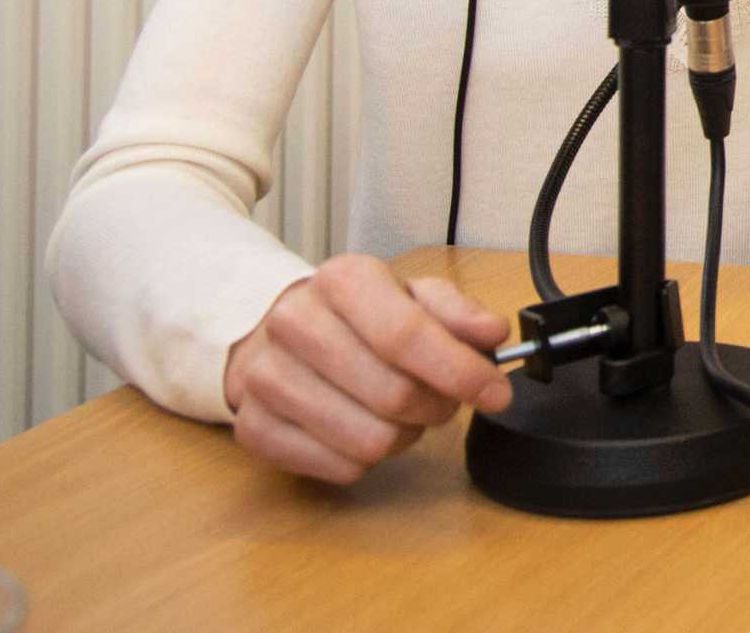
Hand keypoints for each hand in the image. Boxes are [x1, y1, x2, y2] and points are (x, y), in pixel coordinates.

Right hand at [221, 254, 512, 483]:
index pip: (407, 336)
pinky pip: (338, 468)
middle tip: (444, 401)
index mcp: (342, 281)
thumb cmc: (356, 316)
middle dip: (437, 407)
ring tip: (401, 414)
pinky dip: (366, 458)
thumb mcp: (410, 295)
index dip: (461, 372)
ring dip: (404, 436)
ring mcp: (266, 379)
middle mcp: (296, 324)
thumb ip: (457, 312)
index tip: (497, 393)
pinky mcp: (253, 428)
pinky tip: (362, 427)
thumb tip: (493, 335)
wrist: (275, 331)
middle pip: (393, 395)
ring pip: (368, 441)